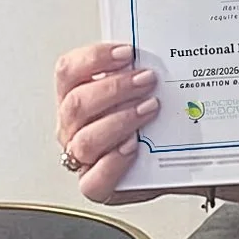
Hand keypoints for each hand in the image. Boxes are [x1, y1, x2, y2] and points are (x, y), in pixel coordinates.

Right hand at [54, 42, 162, 206]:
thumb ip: (140, 74)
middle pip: (76, 104)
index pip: (68, 71)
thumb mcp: (144, 93)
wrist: (170, 166)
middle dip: (113, 88)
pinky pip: (94, 180)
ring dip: (119, 121)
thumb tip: (161, 53)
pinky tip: (134, 146)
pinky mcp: (97, 186)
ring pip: (85, 140)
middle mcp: (73, 128)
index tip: (127, 52)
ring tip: (149, 109)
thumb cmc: (151, 127)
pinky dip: (114, 161)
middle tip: (146, 80)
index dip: (93, 58)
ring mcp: (82, 158)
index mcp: (76, 98)